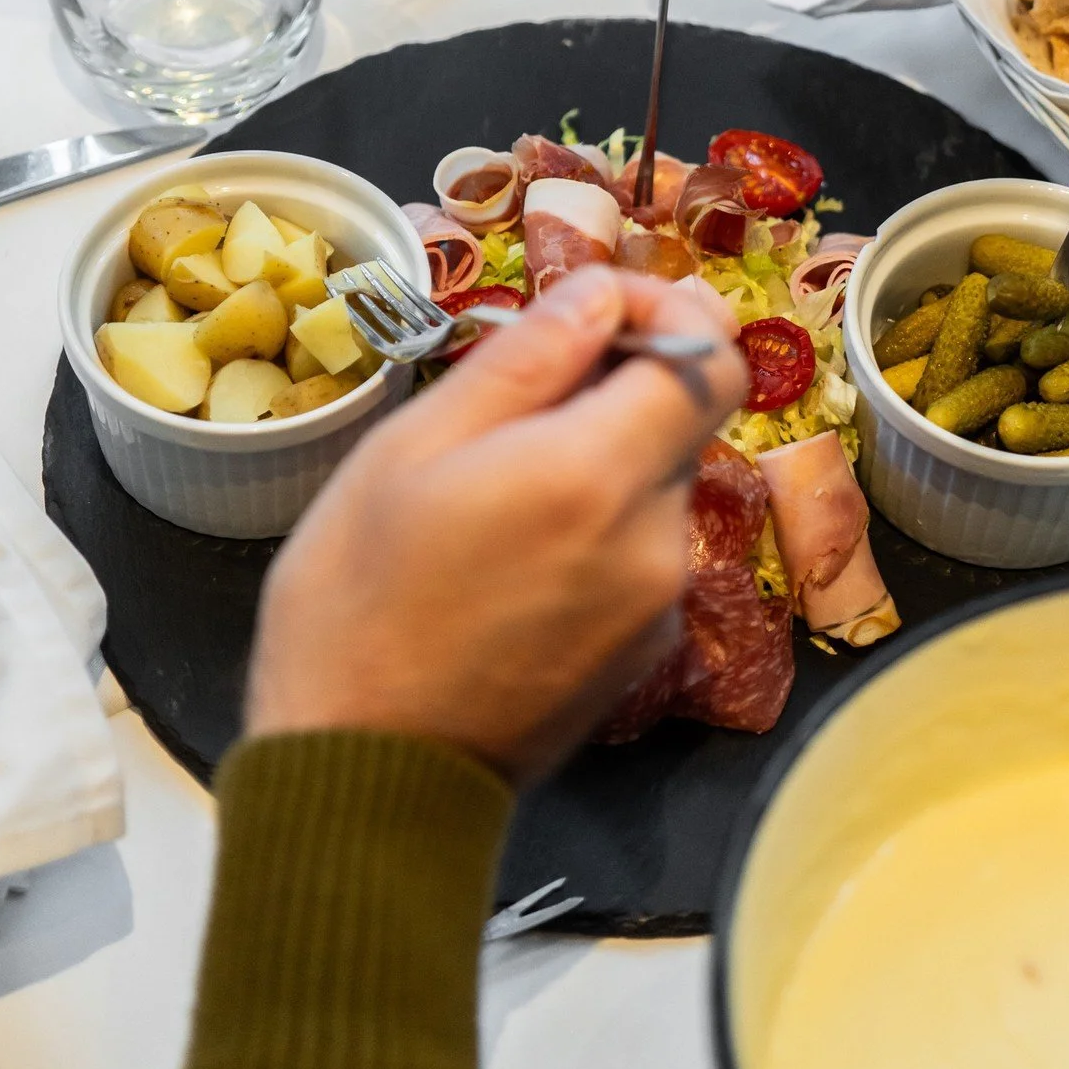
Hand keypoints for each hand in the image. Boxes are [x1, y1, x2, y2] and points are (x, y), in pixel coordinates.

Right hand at [246, 268, 745, 785]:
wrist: (366, 776)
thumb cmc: (357, 600)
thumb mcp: (411, 449)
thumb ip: (524, 360)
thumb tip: (600, 292)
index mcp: (598, 474)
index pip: (711, 359)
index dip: (669, 311)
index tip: (599, 309)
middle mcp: (656, 539)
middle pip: (680, 422)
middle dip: (614, 389)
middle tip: (510, 403)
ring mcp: (659, 605)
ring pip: (653, 489)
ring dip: (597, 463)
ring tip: (488, 492)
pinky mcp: (645, 654)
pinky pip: (640, 556)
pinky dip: (594, 530)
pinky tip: (508, 562)